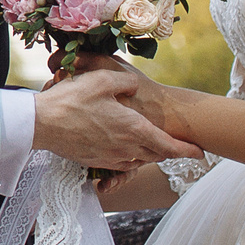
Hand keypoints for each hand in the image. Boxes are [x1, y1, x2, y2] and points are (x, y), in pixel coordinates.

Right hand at [31, 68, 201, 173]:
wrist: (42, 125)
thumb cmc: (71, 101)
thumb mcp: (101, 80)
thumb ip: (125, 83)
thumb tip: (133, 89)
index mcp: (133, 130)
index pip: (169, 146)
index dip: (188, 150)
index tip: (202, 153)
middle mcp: (126, 149)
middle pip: (156, 155)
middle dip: (169, 151)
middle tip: (178, 146)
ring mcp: (110, 158)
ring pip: (139, 160)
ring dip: (149, 154)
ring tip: (151, 144)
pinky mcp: (95, 161)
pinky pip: (121, 164)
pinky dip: (129, 157)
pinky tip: (123, 147)